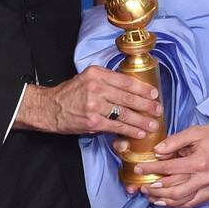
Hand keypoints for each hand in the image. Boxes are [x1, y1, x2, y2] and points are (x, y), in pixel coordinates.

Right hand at [16, 66, 161, 138]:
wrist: (49, 108)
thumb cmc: (70, 93)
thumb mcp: (87, 78)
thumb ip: (107, 81)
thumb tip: (131, 90)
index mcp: (97, 74)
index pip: (126, 81)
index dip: (143, 88)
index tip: (154, 93)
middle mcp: (96, 88)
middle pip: (129, 97)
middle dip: (147, 105)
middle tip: (158, 109)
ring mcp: (95, 105)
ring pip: (125, 113)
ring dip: (142, 120)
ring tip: (153, 124)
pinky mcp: (93, 122)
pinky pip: (116, 127)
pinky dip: (129, 131)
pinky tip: (138, 133)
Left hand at [114, 122, 208, 207]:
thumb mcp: (197, 131)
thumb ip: (175, 141)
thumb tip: (157, 151)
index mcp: (200, 161)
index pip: (169, 168)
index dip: (151, 169)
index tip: (138, 169)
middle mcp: (206, 179)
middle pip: (175, 191)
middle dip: (156, 191)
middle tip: (142, 188)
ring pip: (185, 201)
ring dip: (166, 201)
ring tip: (152, 198)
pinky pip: (195, 203)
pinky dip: (180, 204)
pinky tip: (169, 201)